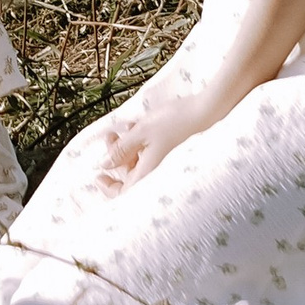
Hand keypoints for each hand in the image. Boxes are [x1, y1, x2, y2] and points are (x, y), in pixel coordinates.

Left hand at [91, 88, 206, 190]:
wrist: (206, 110)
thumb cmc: (174, 122)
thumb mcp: (140, 132)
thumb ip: (121, 149)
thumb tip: (104, 164)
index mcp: (150, 173)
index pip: (126, 193)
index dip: (109, 188)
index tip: (98, 176)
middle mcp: (158, 172)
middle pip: (131, 174)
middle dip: (116, 157)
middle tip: (110, 137)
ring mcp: (166, 161)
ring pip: (139, 161)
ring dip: (127, 146)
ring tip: (123, 128)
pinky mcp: (171, 150)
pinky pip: (149, 152)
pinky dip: (140, 142)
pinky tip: (137, 126)